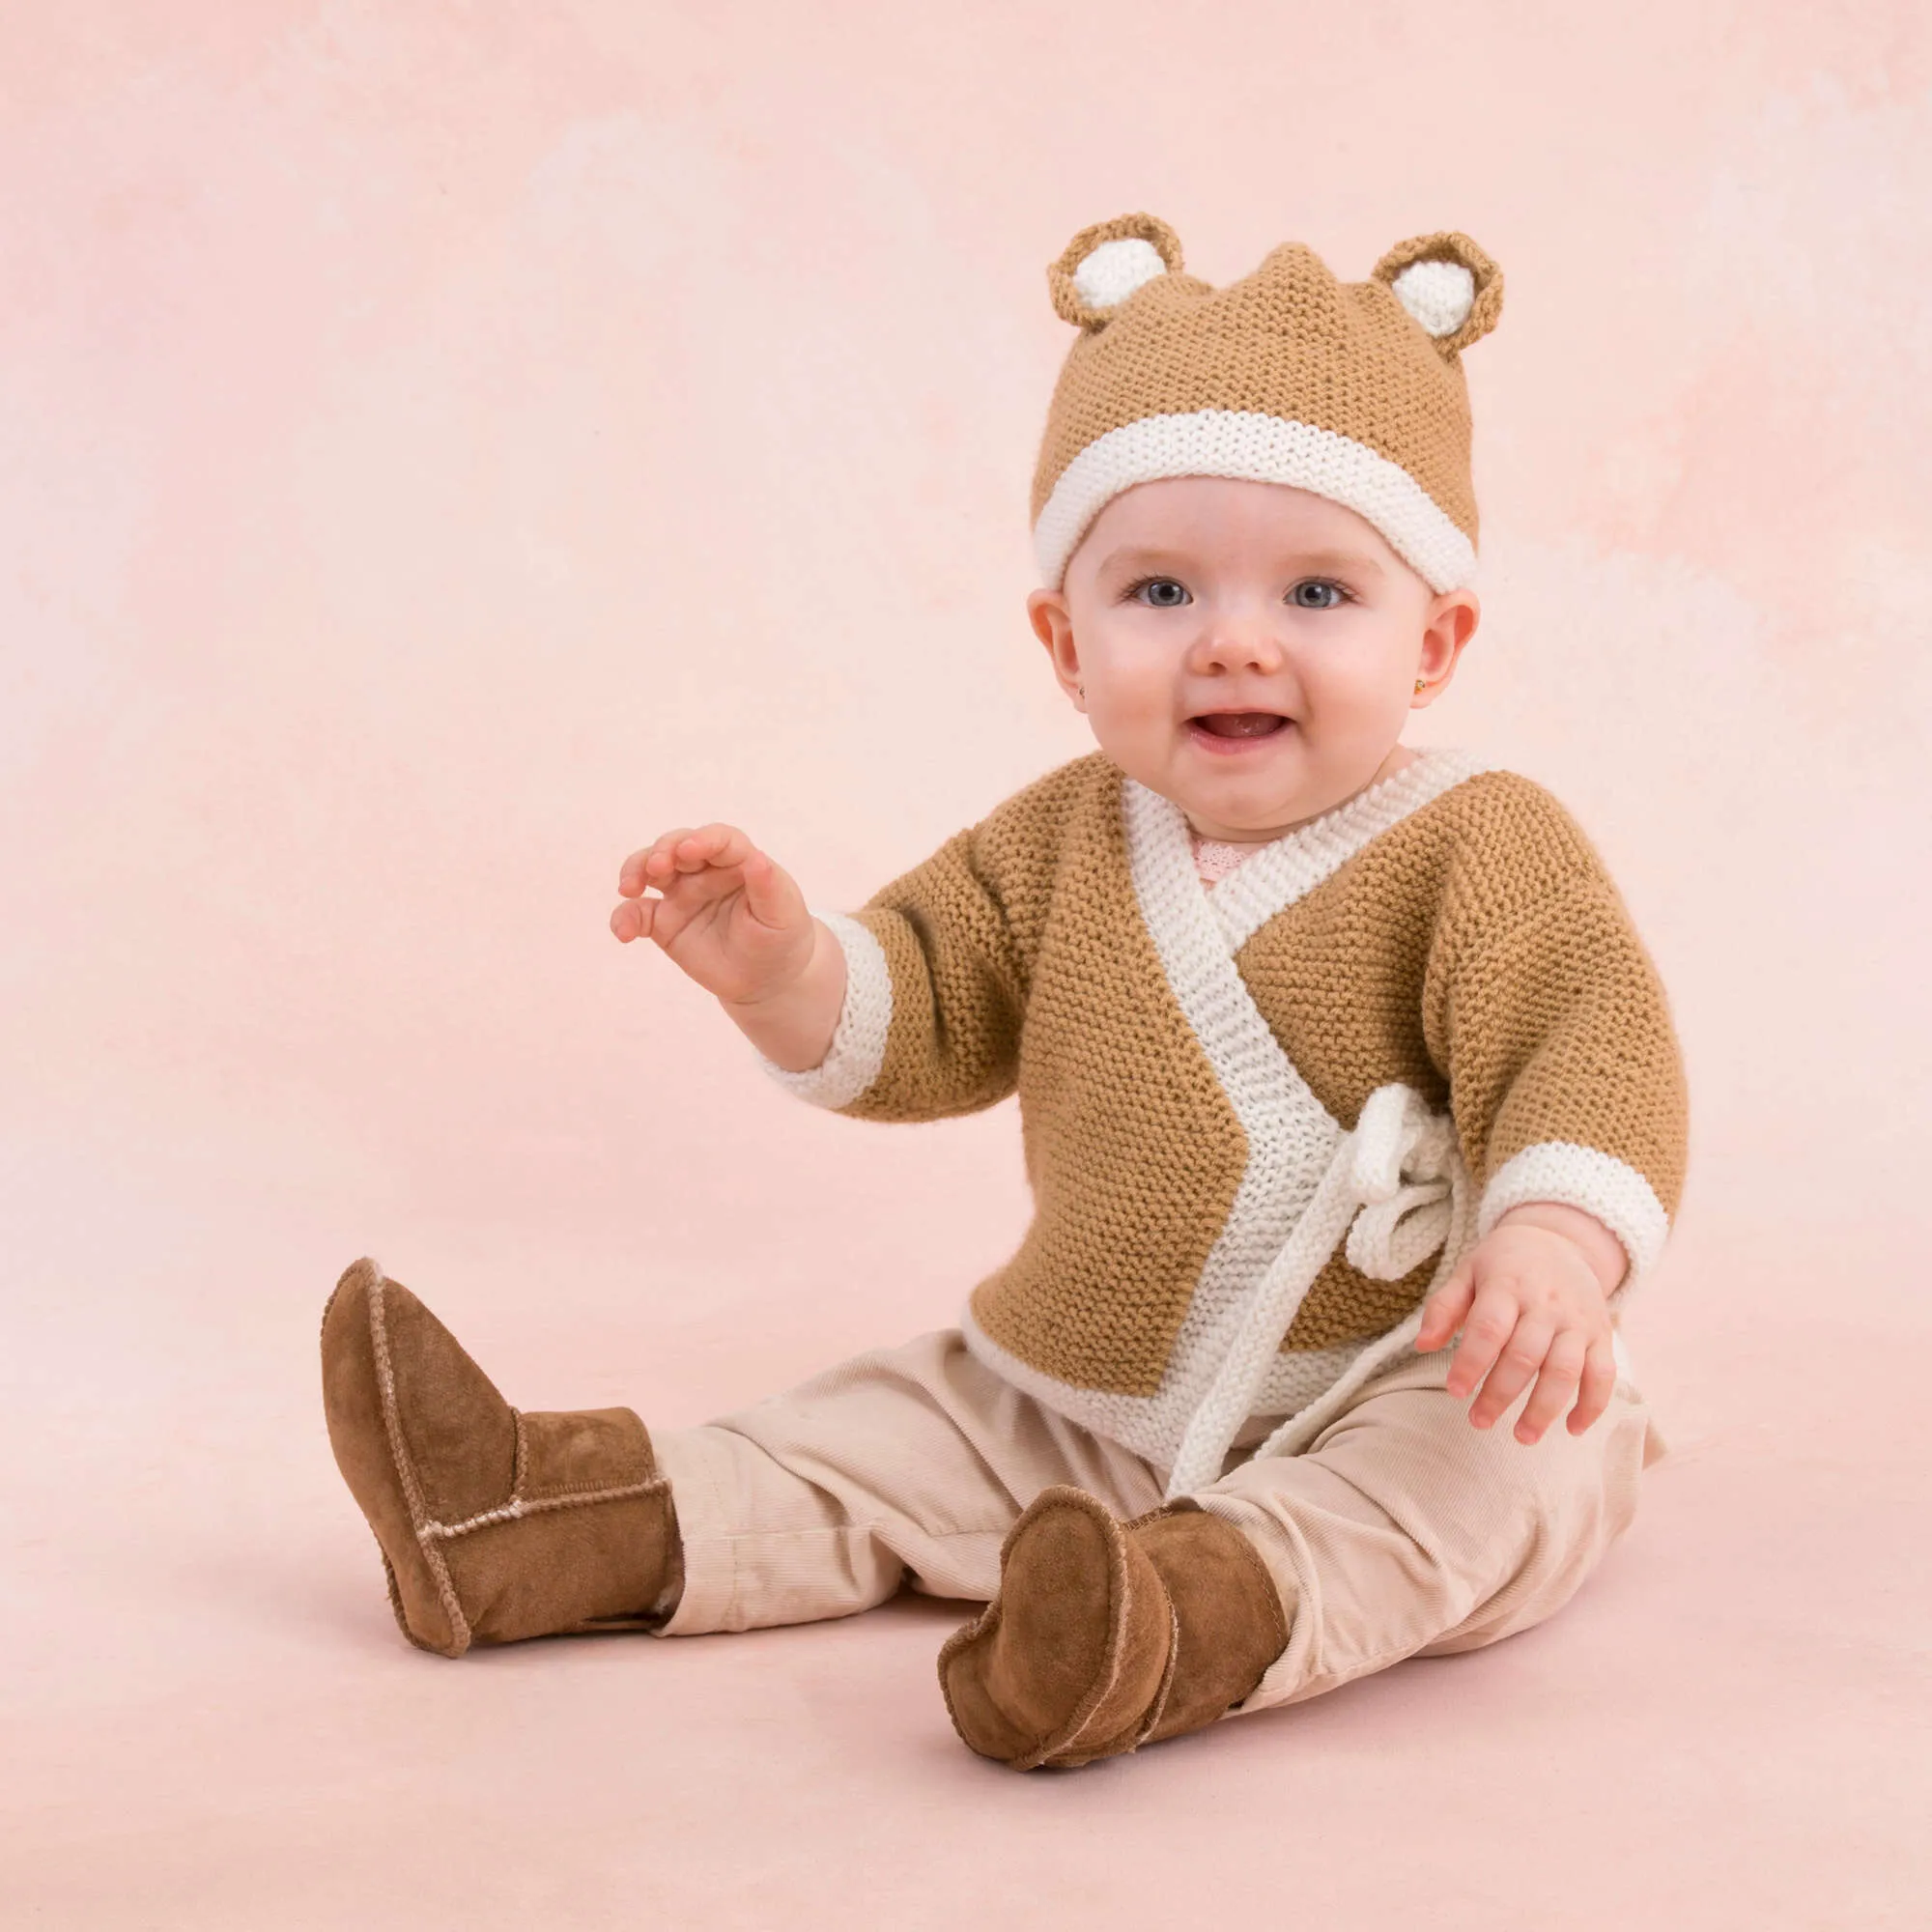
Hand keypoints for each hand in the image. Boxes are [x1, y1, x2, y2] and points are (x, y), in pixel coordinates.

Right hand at [611, 823, 814, 1008]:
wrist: (766, 978)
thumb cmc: (780, 937)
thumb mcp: (782, 915)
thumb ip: (768, 887)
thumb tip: (759, 859)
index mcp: (738, 862)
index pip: (719, 839)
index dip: (703, 840)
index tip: (689, 850)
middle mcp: (705, 871)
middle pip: (676, 846)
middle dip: (663, 850)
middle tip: (656, 867)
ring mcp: (681, 893)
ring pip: (649, 870)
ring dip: (635, 871)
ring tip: (629, 888)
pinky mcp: (663, 922)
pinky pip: (637, 914)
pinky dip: (624, 918)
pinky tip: (623, 933)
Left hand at [1414, 1212, 1619, 1443]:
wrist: (1559, 1240)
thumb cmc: (1503, 1264)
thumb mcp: (1467, 1272)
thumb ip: (1443, 1308)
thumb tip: (1422, 1345)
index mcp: (1508, 1285)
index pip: (1489, 1328)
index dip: (1471, 1362)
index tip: (1455, 1391)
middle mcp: (1546, 1304)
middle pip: (1525, 1355)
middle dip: (1501, 1394)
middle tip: (1478, 1422)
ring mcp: (1577, 1321)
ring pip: (1565, 1370)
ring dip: (1545, 1408)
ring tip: (1522, 1437)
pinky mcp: (1602, 1335)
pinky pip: (1604, 1374)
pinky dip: (1593, 1405)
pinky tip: (1572, 1430)